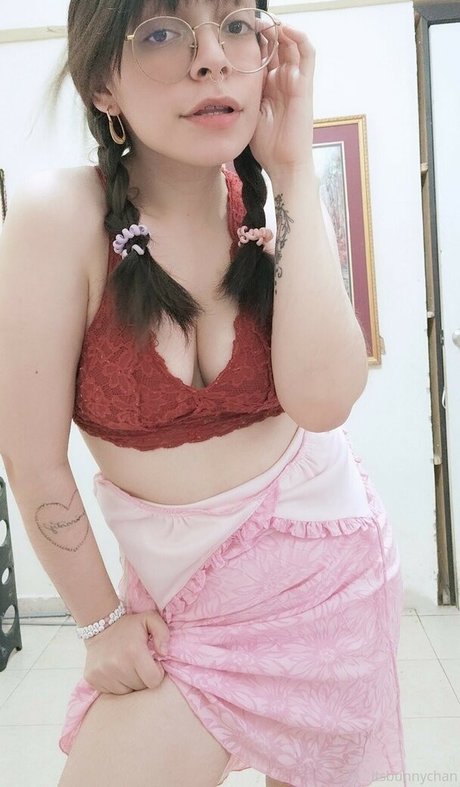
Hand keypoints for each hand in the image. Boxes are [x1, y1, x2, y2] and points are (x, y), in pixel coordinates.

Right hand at [83, 610, 169, 694]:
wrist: (100, 625)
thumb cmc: (129, 626)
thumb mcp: (150, 619)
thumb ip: (163, 633)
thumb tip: (164, 653)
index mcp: (134, 651)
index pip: (154, 681)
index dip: (156, 673)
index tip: (152, 663)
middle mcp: (116, 664)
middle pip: (140, 687)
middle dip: (143, 677)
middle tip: (139, 663)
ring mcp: (102, 673)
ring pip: (126, 692)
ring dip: (130, 682)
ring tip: (127, 666)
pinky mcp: (92, 679)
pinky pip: (112, 692)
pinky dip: (117, 684)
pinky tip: (116, 670)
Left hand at [250, 23, 315, 179]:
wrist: (285, 164)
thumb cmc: (268, 146)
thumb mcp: (248, 114)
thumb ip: (242, 95)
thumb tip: (223, 82)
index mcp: (271, 87)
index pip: (264, 55)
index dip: (254, 40)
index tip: (237, 29)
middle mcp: (285, 80)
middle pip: (278, 45)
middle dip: (266, 30)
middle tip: (251, 18)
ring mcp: (296, 81)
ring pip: (293, 44)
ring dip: (281, 29)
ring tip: (267, 19)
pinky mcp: (305, 85)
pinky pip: (307, 54)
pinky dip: (298, 38)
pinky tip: (284, 29)